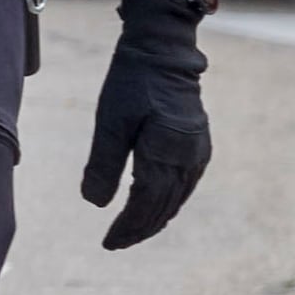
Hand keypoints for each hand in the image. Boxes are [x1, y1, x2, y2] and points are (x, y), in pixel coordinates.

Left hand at [80, 0, 211, 249]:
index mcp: (165, 153)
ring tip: (131, 232)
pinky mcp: (199, 145)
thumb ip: (102, 165)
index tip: (107, 243)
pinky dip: (169, 202)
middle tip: (115, 243)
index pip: (145, 204)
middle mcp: (188, 158)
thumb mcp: (109, 122)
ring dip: (155, 218)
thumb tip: (95, 204)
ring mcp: (198, 152)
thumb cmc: (131, 84)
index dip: (127, 227)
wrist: (164, 52)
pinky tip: (155, 206)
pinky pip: (186, 185)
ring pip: (177, 199)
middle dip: (139, 229)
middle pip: (163, 207)